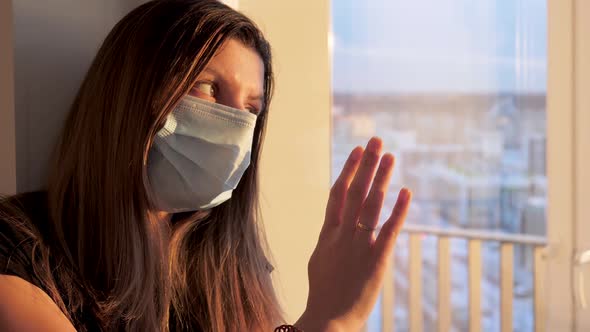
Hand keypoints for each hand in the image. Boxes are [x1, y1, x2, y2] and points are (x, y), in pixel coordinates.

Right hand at [296, 137, 411, 331]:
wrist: (329, 321)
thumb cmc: (324, 291)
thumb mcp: (320, 258)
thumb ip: (329, 236)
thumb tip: (335, 220)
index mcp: (327, 234)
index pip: (338, 194)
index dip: (348, 170)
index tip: (358, 151)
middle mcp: (342, 235)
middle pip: (355, 192)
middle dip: (366, 164)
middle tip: (377, 140)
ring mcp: (359, 246)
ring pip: (371, 205)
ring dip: (381, 178)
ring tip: (390, 156)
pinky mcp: (377, 260)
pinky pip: (389, 230)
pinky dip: (398, 210)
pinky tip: (406, 191)